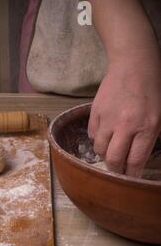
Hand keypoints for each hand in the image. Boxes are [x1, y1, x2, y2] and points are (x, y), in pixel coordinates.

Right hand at [88, 55, 160, 176]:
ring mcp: (107, 119)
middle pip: (114, 159)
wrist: (133, 65)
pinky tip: (104, 136)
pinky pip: (92, 135)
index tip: (130, 180)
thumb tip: (138, 157)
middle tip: (118, 172)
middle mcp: (125, 126)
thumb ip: (151, 137)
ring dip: (105, 155)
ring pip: (99, 149)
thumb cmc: (153, 89)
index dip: (131, 175)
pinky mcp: (95, 113)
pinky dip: (97, 139)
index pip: (135, 161)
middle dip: (116, 170)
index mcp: (147, 127)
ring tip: (111, 152)